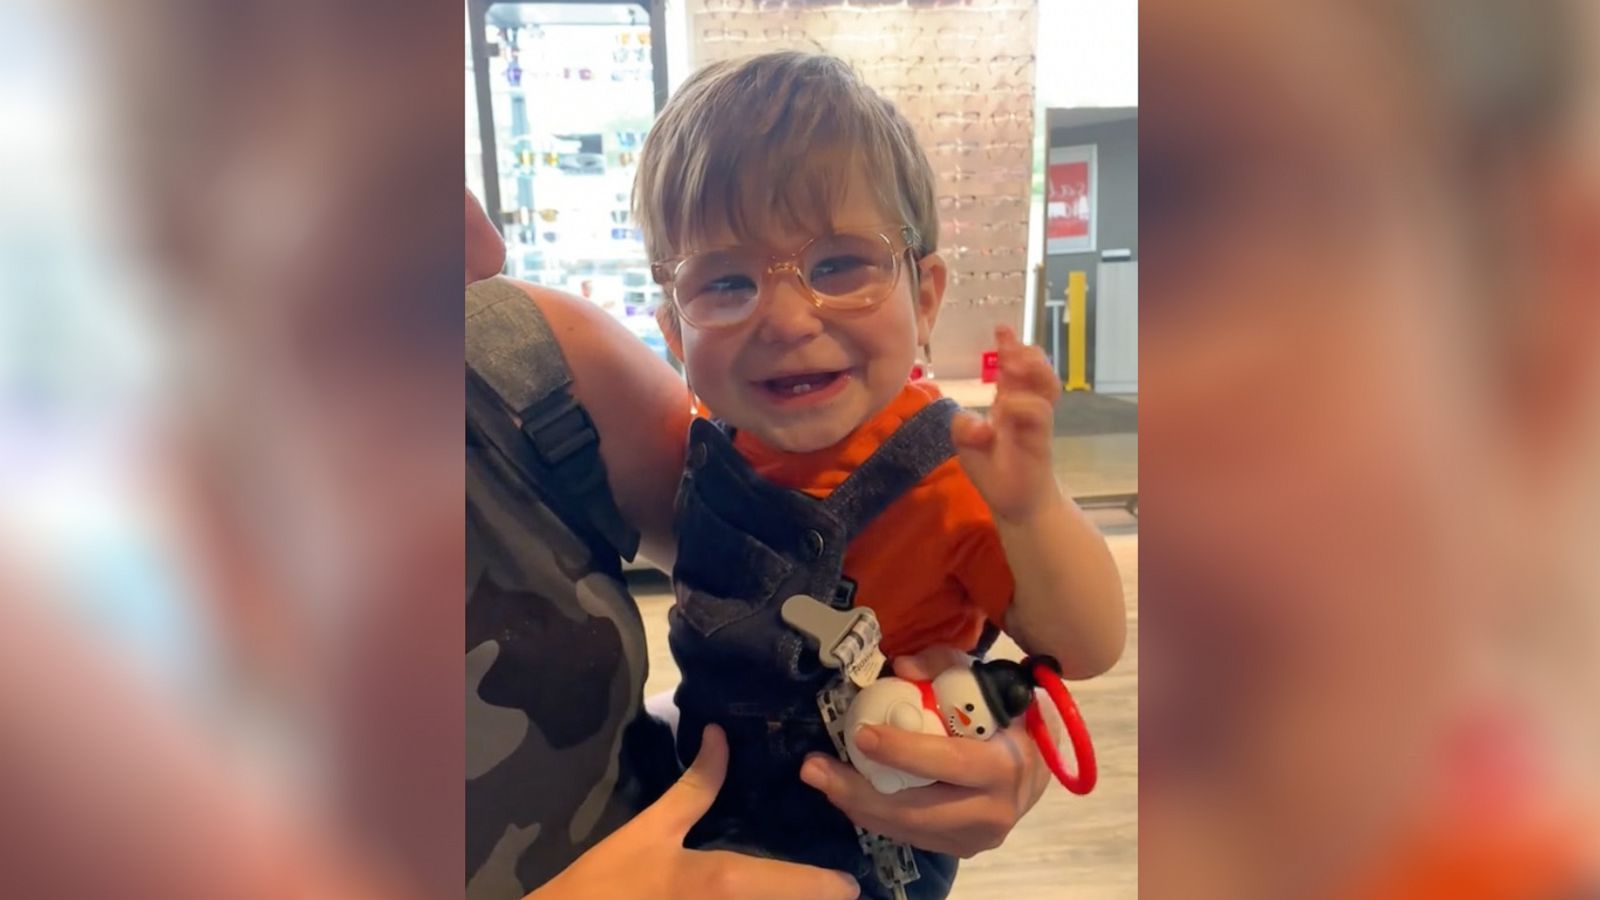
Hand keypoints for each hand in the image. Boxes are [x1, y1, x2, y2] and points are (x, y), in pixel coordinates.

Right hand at [533, 726, 858, 899]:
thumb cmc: (607, 881)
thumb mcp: (652, 828)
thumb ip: (696, 785)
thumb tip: (720, 736)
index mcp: (730, 881)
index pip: (815, 889)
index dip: (839, 885)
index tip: (848, 876)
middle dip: (819, 898)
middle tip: (827, 886)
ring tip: (797, 891)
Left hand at [799, 647, 1053, 857]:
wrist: (1035, 767)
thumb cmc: (1006, 717)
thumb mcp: (984, 682)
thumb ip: (946, 666)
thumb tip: (902, 666)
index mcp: (1006, 766)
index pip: (951, 763)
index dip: (905, 752)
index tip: (863, 735)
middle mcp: (993, 812)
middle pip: (917, 811)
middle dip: (860, 792)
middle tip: (815, 768)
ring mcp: (975, 838)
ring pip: (907, 829)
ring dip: (857, 805)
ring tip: (820, 778)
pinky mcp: (958, 849)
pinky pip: (909, 835)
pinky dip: (874, 814)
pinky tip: (846, 792)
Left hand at [952, 325, 1061, 522]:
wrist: (1014, 503)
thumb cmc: (993, 470)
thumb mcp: (967, 445)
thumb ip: (962, 427)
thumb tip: (976, 420)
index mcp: (1009, 402)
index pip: (1014, 367)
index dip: (1010, 347)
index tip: (1002, 328)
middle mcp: (1026, 406)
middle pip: (1038, 368)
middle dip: (1027, 352)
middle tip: (1008, 346)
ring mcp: (1036, 421)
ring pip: (1048, 384)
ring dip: (1032, 370)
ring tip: (1011, 364)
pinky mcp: (1041, 440)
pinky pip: (1039, 413)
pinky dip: (1022, 405)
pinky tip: (1005, 407)